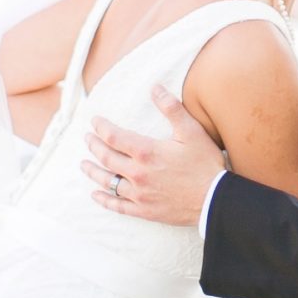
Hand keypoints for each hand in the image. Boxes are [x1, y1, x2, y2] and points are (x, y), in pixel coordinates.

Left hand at [85, 86, 226, 224]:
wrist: (214, 199)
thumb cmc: (204, 164)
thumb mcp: (191, 131)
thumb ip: (171, 108)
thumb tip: (154, 88)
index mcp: (146, 152)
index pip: (114, 137)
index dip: (101, 127)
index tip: (94, 121)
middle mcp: (137, 173)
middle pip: (106, 158)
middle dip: (93, 146)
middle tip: (86, 138)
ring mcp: (139, 194)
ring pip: (108, 182)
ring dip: (93, 172)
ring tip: (83, 165)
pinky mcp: (144, 210)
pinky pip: (118, 205)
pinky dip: (104, 200)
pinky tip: (96, 195)